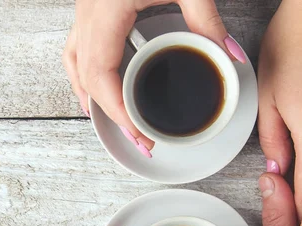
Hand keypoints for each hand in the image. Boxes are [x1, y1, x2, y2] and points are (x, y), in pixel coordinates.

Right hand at [63, 0, 245, 157]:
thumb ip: (205, 17)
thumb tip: (227, 53)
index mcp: (105, 9)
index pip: (101, 74)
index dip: (118, 111)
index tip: (140, 133)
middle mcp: (87, 12)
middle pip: (85, 76)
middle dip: (109, 112)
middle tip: (138, 137)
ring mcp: (84, 8)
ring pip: (73, 63)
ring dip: (89, 94)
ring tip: (109, 120)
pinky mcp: (91, 5)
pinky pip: (78, 47)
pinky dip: (85, 71)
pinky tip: (97, 82)